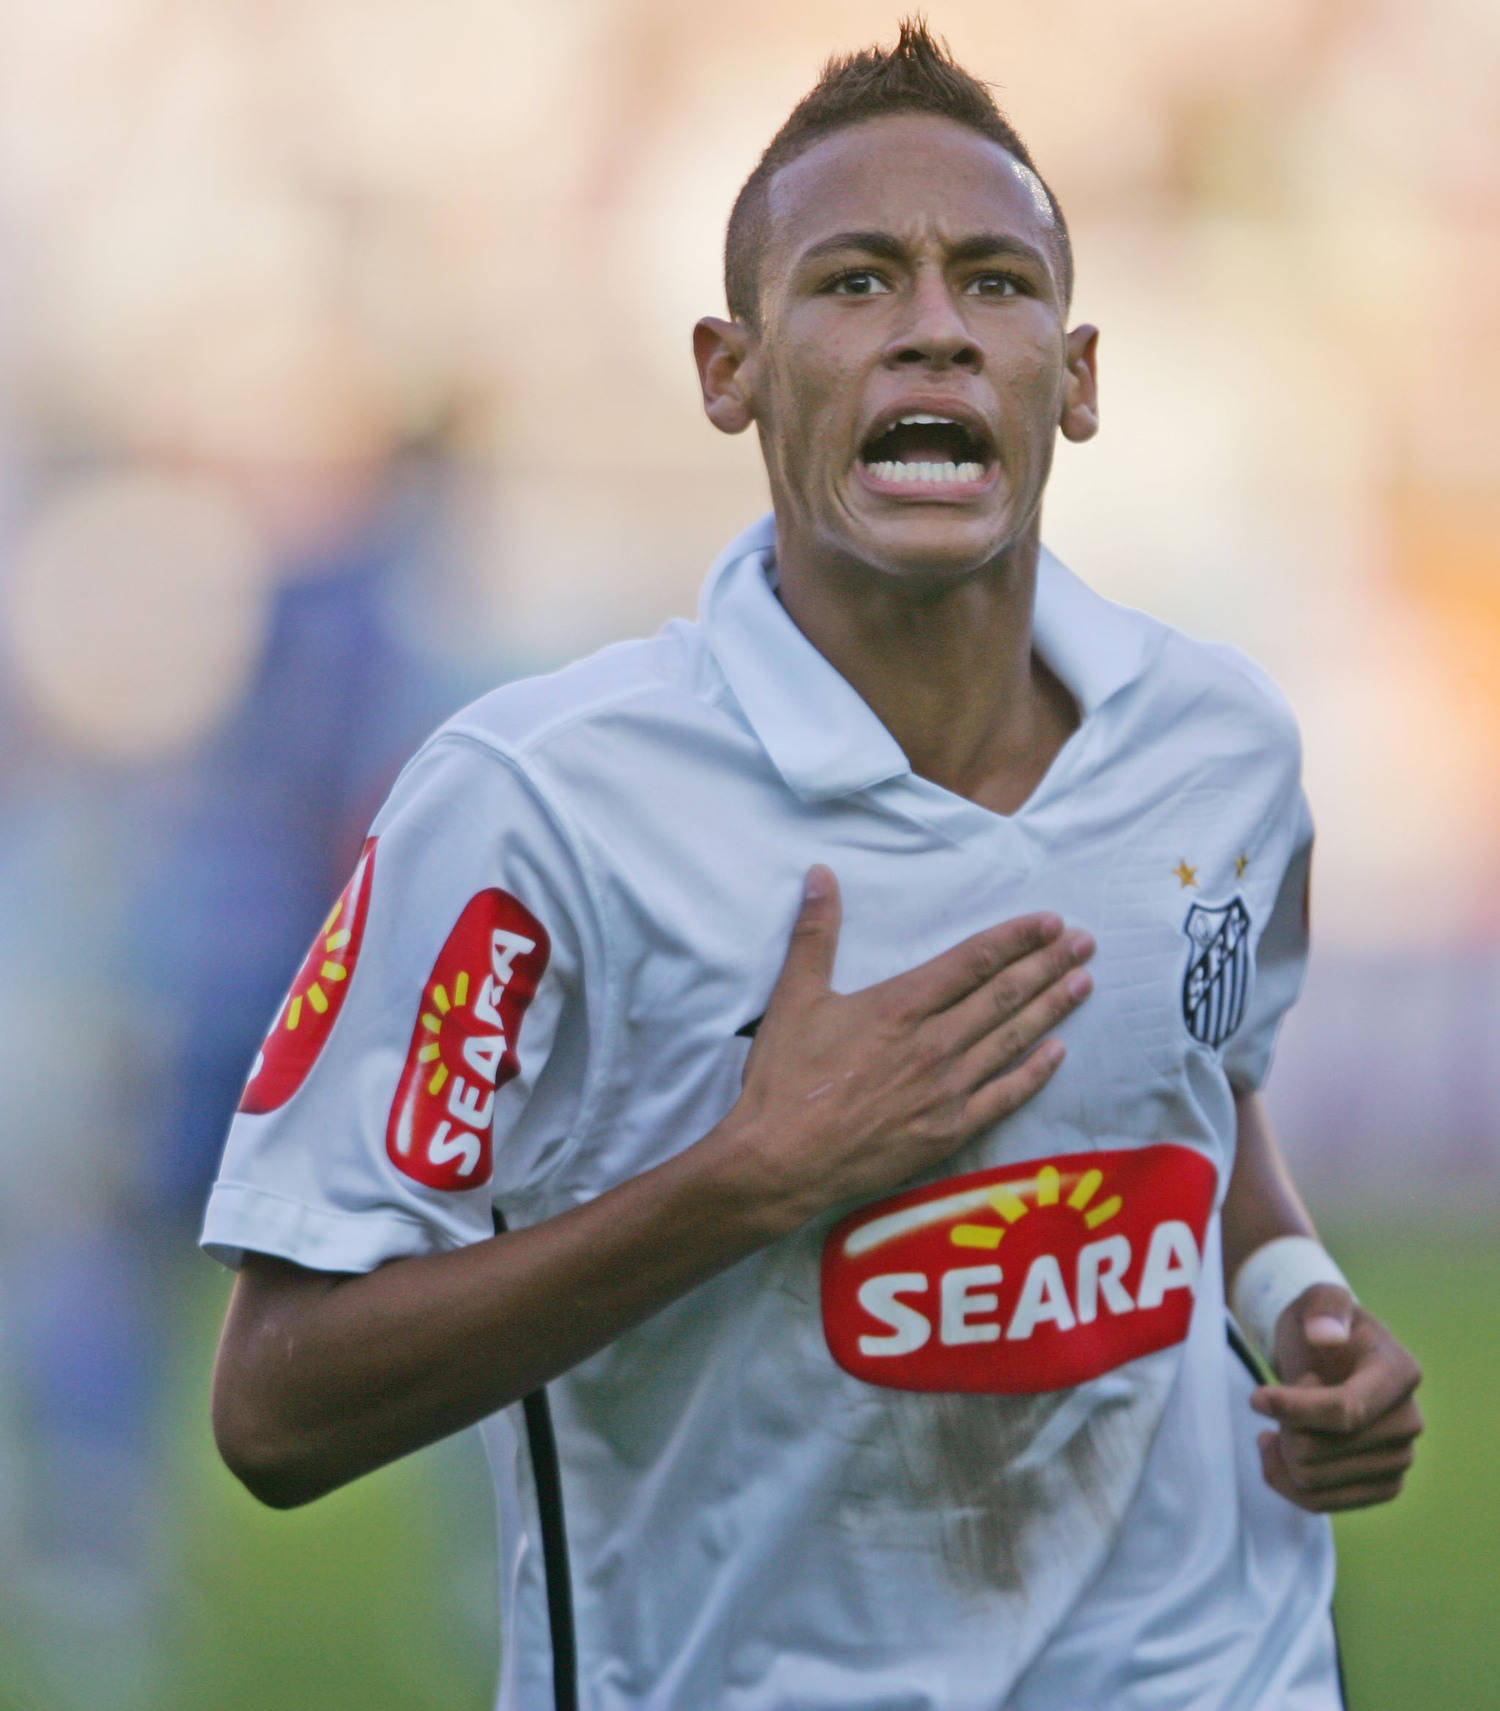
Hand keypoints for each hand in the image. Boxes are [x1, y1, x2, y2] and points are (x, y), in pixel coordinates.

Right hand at [721, 865, 1093, 1229]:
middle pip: (1004, 995)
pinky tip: (1058, 1053)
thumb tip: (820, 874)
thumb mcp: (793, 997)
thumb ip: (814, 933)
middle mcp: (934, 1043)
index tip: (1049, 922)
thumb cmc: (784, 1079)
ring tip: (1083, 984)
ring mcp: (947, 1090)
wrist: (781, 1161)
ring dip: (1051, 1009)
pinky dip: (1034, 1073)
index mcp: (900, 1006)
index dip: (1015, 938)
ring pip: (1012, 1040)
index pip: (972, 961)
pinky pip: (1004, 1097)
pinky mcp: (949, 1131)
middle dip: (1047, 965)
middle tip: (1085, 942)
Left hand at [1250, 1283, 1421, 1512]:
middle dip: (1284, 1426)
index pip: (1345, 1411)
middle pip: (1319, 1451)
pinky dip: (1285, 1480)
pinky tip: (1278, 1449)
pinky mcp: (1381, 1486)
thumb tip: (1325, 1335)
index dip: (1294, 1410)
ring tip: (1280, 1422)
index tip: (1255, 1398)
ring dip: (1282, 1452)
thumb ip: (1324, 1308)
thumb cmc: (1321, 1325)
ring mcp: (1399, 1459)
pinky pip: (1320, 1503)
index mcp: (1399, 1373)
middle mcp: (1409, 1422)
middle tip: (1280, 1400)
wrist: (1328, 1356)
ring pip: (1314, 1480)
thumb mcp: (1319, 1299)